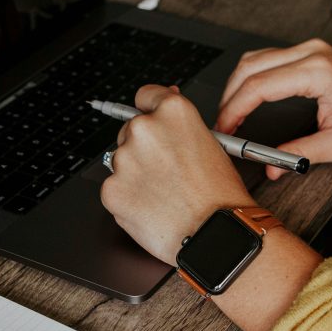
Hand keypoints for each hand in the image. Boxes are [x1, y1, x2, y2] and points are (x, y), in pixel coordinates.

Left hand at [101, 85, 252, 265]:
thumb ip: (180, 122)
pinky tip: (152, 207)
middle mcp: (144, 129)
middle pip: (130, 130)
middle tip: (167, 172)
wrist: (214, 234)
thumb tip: (165, 101)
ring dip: (136, 174)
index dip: (151, 111)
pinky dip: (128, 198)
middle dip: (144, 149)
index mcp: (173, 112)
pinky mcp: (111, 189)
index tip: (153, 122)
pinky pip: (115, 189)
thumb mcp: (212, 145)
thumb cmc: (220, 196)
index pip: (146, 96)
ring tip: (164, 194)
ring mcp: (124, 159)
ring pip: (122, 161)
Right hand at [216, 39, 331, 178]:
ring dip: (235, 86)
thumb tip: (271, 167)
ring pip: (253, 59)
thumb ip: (300, 154)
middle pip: (250, 68)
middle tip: (222, 126)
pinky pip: (265, 58)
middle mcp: (310, 53)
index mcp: (318, 72)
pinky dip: (248, 78)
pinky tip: (244, 97)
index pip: (259, 86)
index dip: (234, 109)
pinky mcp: (305, 51)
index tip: (224, 129)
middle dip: (229, 98)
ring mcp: (307, 48)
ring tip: (229, 114)